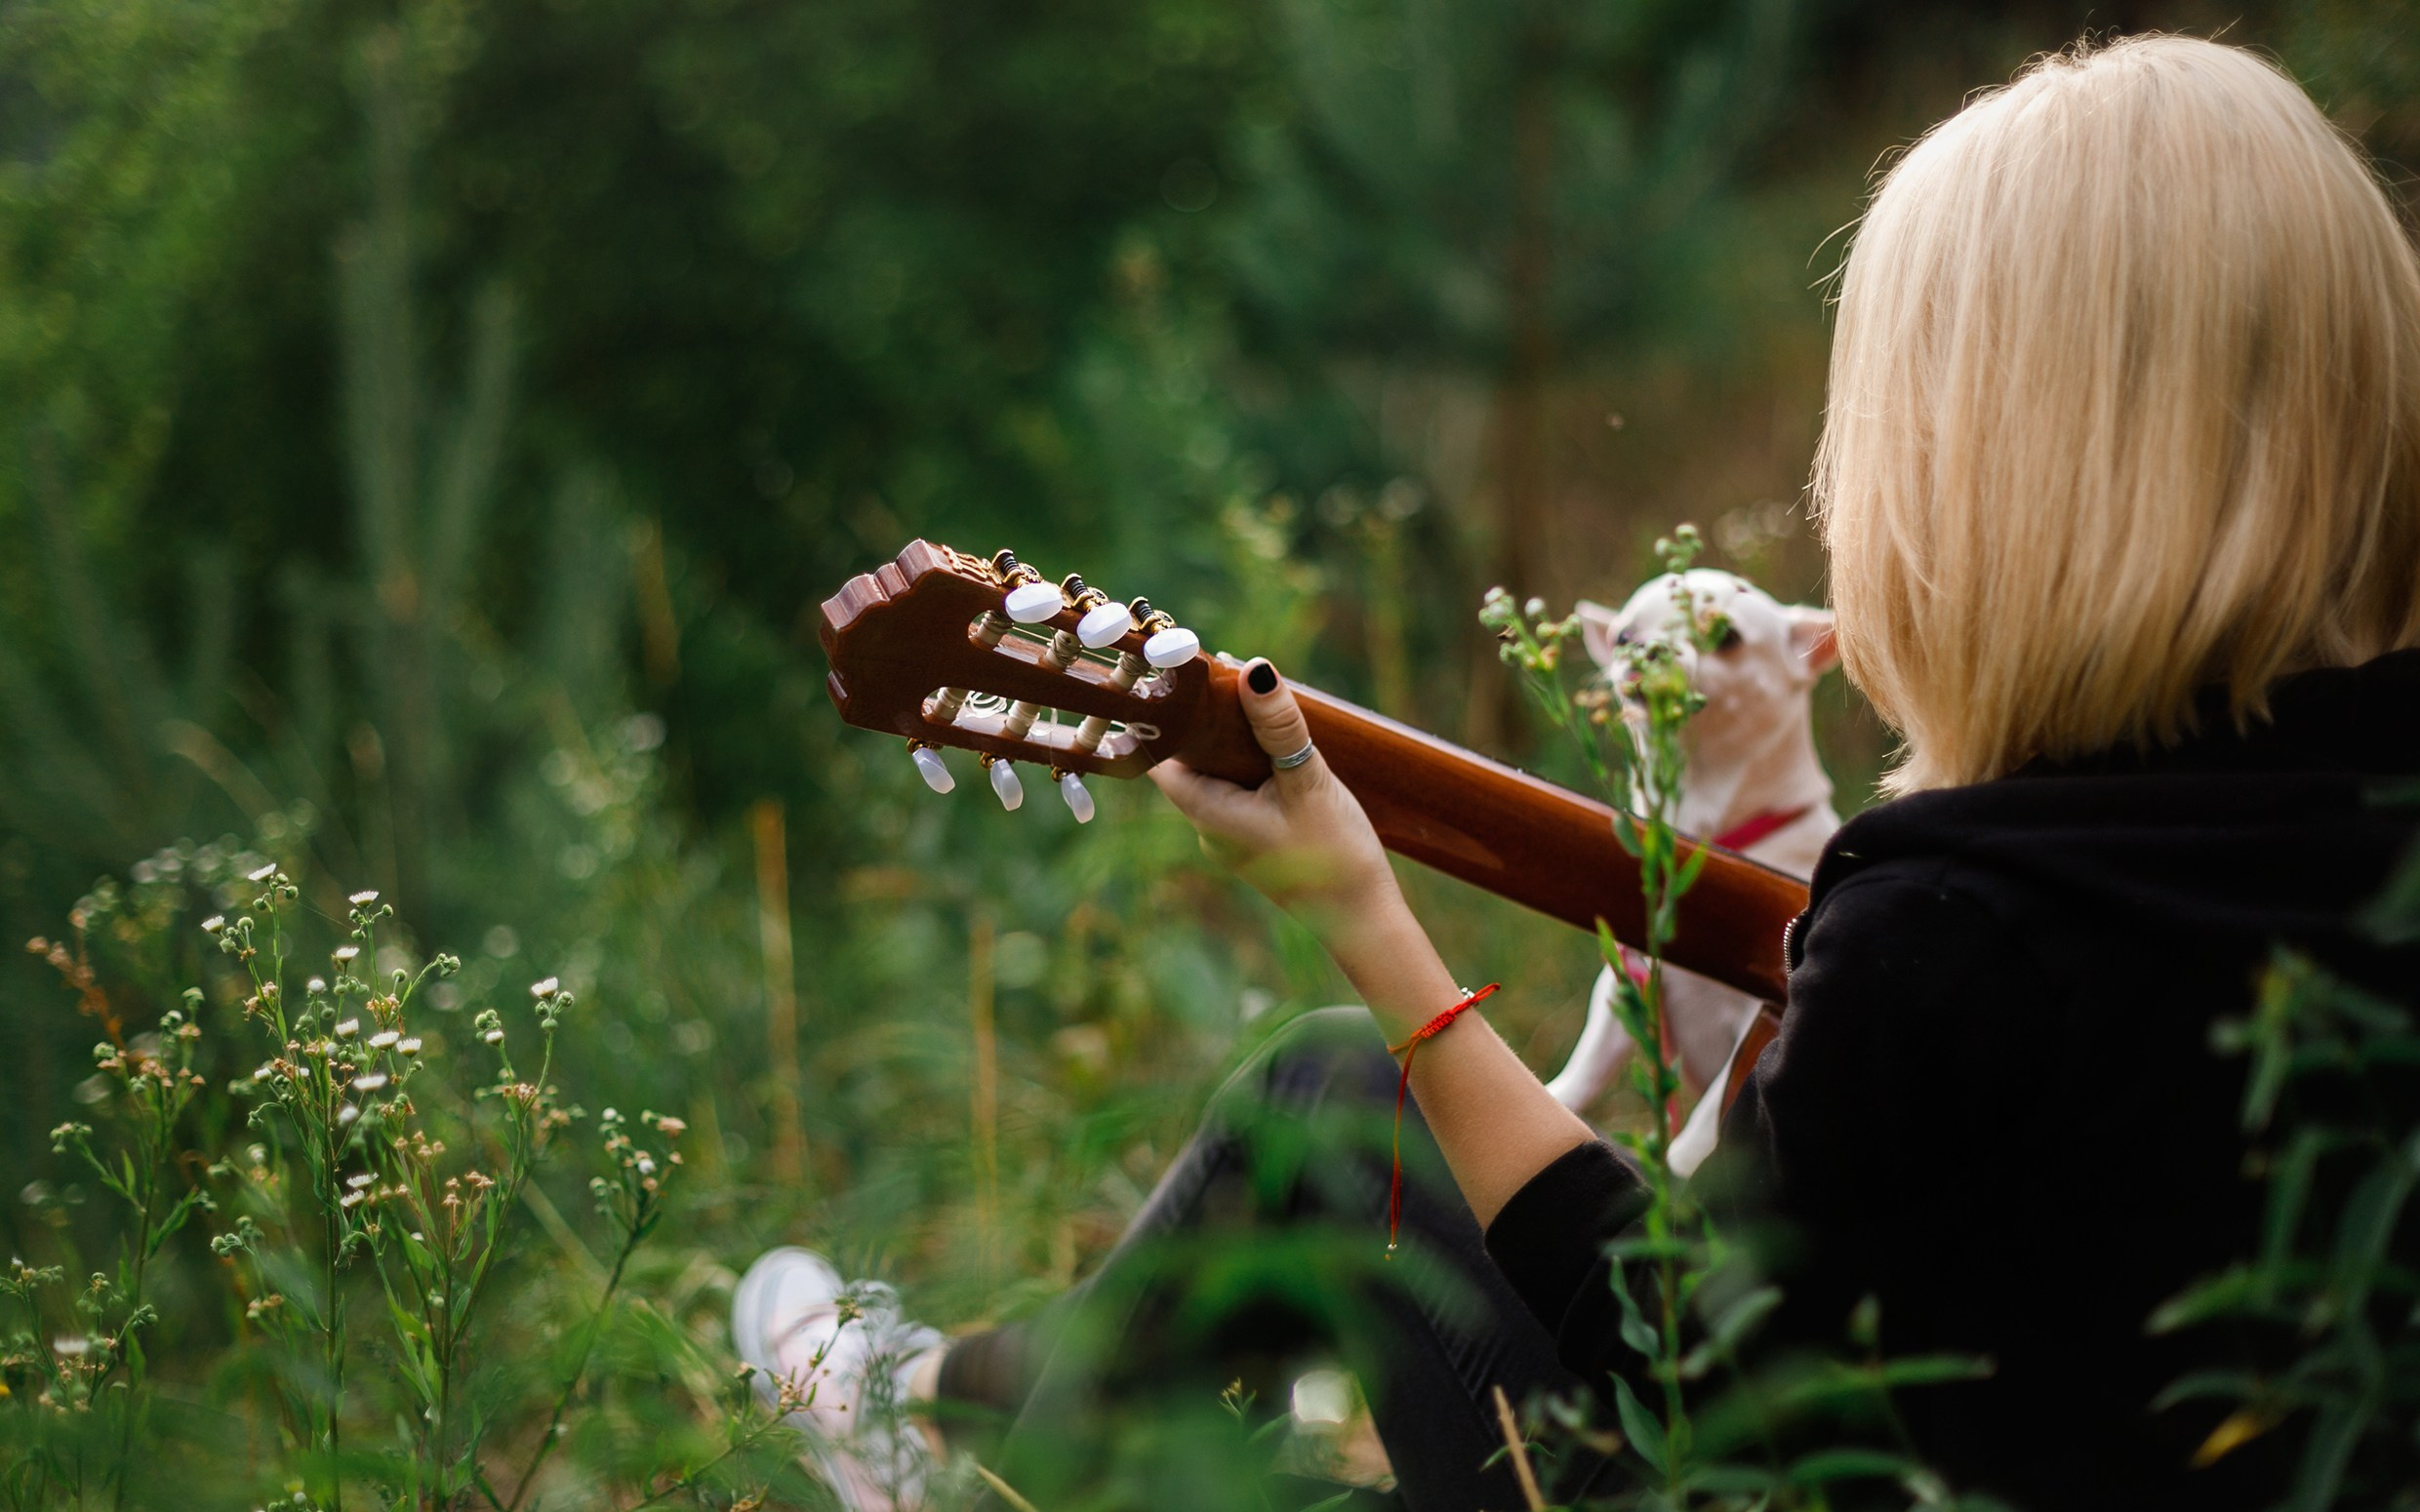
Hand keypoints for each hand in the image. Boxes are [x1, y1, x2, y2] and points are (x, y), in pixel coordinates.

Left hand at [1148, 658, 1404, 951]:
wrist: (1363, 918)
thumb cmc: (1335, 855)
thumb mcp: (1307, 780)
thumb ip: (1279, 726)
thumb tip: (1254, 670)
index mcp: (1207, 813)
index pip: (1160, 756)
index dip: (1167, 717)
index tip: (1185, 680)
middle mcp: (1208, 828)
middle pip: (1192, 761)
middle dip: (1212, 723)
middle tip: (1235, 681)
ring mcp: (1230, 838)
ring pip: (1220, 776)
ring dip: (1237, 744)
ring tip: (1263, 710)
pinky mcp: (1254, 841)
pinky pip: (1241, 793)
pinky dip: (1254, 768)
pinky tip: (1282, 754)